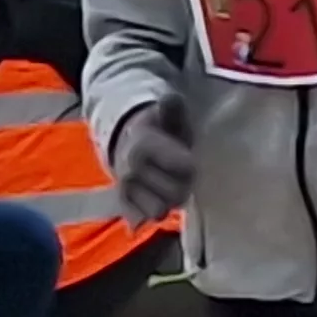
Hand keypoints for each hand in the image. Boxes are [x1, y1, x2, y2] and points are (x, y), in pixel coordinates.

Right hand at [105, 95, 192, 218]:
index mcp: (143, 146)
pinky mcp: (123, 204)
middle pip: (176, 192)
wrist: (126, 141)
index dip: (193, 165)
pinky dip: (154, 212)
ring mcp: (125, 189)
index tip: (192, 158)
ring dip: (172, 201)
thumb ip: (172, 109)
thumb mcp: (169, 115)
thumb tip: (170, 97)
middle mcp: (130, 171)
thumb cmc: (159, 128)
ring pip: (160, 210)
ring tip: (173, 185)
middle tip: (186, 174)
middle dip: (186, 184)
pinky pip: (143, 218)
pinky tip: (160, 199)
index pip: (184, 167)